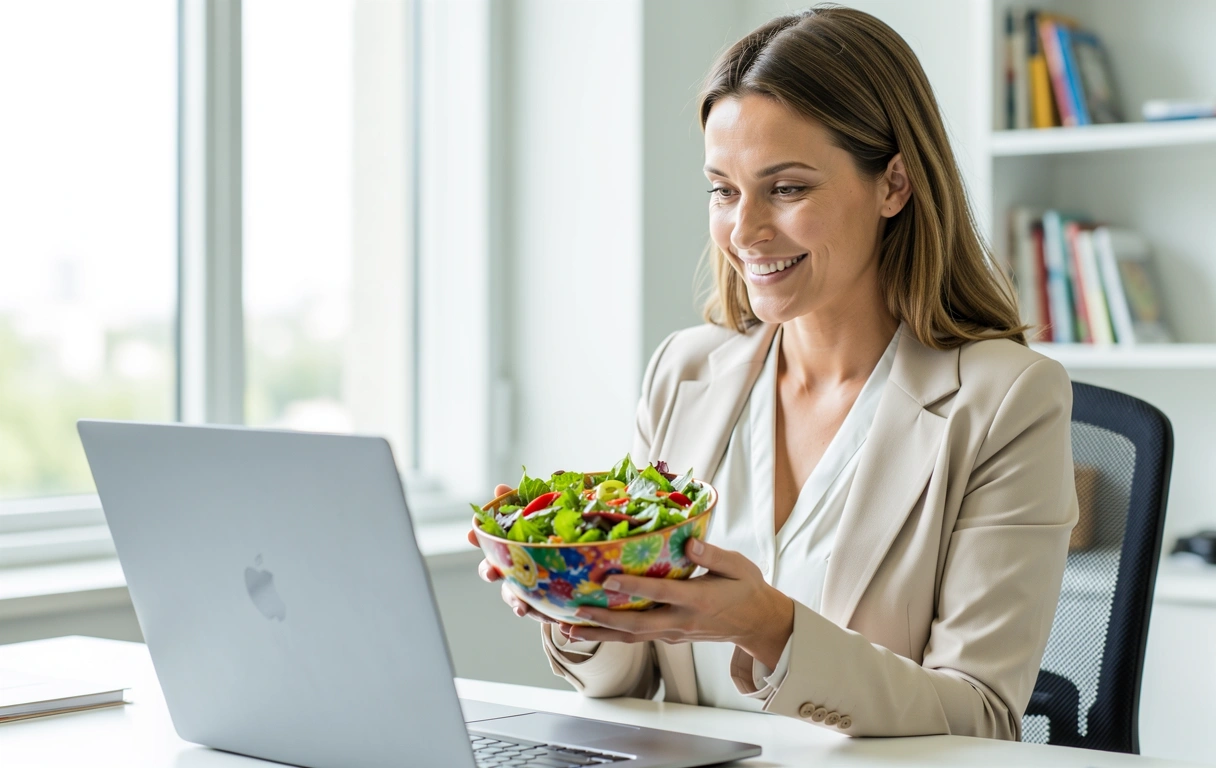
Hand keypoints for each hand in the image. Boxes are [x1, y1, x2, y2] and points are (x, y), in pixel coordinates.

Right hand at [468, 484, 558, 625]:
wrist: (574, 565)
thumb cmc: (550, 536)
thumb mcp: (540, 515)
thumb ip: (522, 502)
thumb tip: (499, 488)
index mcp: (509, 546)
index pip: (486, 541)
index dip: (477, 537)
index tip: (471, 533)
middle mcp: (510, 567)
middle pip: (491, 571)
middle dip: (488, 571)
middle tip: (492, 571)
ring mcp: (523, 587)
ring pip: (511, 596)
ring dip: (514, 601)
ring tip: (520, 608)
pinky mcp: (539, 604)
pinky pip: (537, 611)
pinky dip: (543, 614)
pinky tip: (554, 616)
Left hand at [557, 539, 794, 667]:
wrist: (757, 623)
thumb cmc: (746, 588)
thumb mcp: (737, 566)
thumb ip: (712, 555)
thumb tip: (688, 542)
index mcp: (697, 600)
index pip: (661, 594)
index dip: (634, 587)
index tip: (609, 579)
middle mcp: (681, 621)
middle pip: (637, 625)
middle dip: (604, 619)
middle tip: (575, 611)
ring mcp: (673, 633)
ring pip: (631, 637)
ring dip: (599, 634)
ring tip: (568, 630)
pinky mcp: (669, 636)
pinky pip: (636, 638)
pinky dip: (610, 636)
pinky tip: (589, 631)